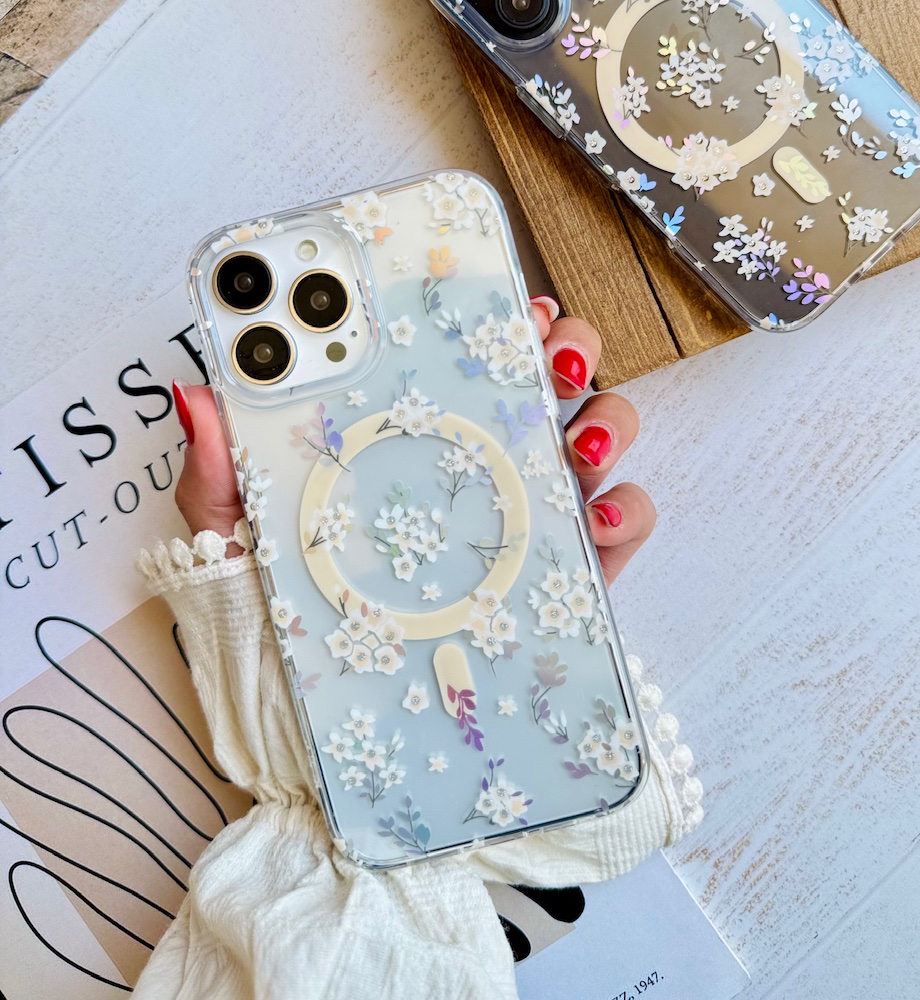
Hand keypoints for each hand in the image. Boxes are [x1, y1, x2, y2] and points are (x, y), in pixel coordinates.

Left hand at [172, 296, 655, 582]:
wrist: (312, 724)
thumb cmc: (281, 613)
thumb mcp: (239, 532)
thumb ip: (222, 464)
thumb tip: (197, 393)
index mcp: (416, 433)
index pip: (468, 353)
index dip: (494, 312)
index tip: (499, 292)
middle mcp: (484, 463)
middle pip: (550, 378)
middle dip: (569, 345)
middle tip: (550, 347)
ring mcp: (530, 518)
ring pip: (600, 438)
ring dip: (607, 418)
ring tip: (577, 436)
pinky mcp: (565, 581)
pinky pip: (620, 532)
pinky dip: (625, 513)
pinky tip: (593, 517)